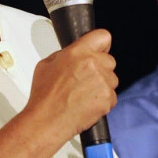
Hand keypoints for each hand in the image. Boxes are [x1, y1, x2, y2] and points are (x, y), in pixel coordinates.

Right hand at [27, 29, 117, 144]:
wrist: (47, 121)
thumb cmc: (45, 96)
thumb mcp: (47, 64)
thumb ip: (66, 55)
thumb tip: (75, 54)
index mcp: (78, 52)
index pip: (103, 36)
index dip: (101, 45)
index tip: (99, 50)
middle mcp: (93, 64)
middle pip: (109, 60)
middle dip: (101, 68)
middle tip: (85, 79)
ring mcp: (102, 82)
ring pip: (112, 79)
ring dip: (102, 85)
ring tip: (84, 94)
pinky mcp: (107, 99)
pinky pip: (112, 96)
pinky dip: (103, 100)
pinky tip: (87, 103)